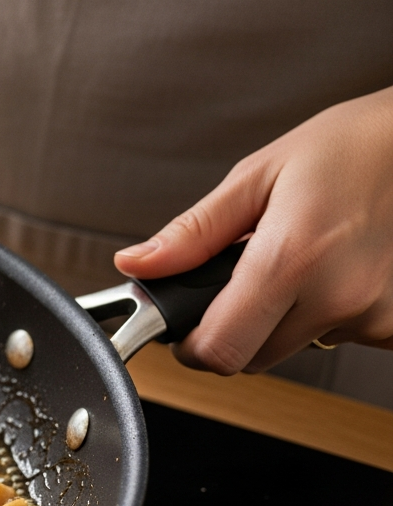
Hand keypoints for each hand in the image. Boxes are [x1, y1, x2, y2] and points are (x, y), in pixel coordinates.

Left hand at [113, 85, 392, 373]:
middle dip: (234, 330)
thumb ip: (193, 232)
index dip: (192, 348)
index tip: (185, 331)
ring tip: (302, 262)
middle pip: (253, 358)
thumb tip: (137, 264)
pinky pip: (342, 338)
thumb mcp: (257, 176)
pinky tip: (336, 272)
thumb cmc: (350, 147)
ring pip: (297, 348)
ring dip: (285, 320)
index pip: (220, 350)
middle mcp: (338, 296)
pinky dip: (329, 315)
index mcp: (291, 259)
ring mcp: (375, 314)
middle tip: (244, 282)